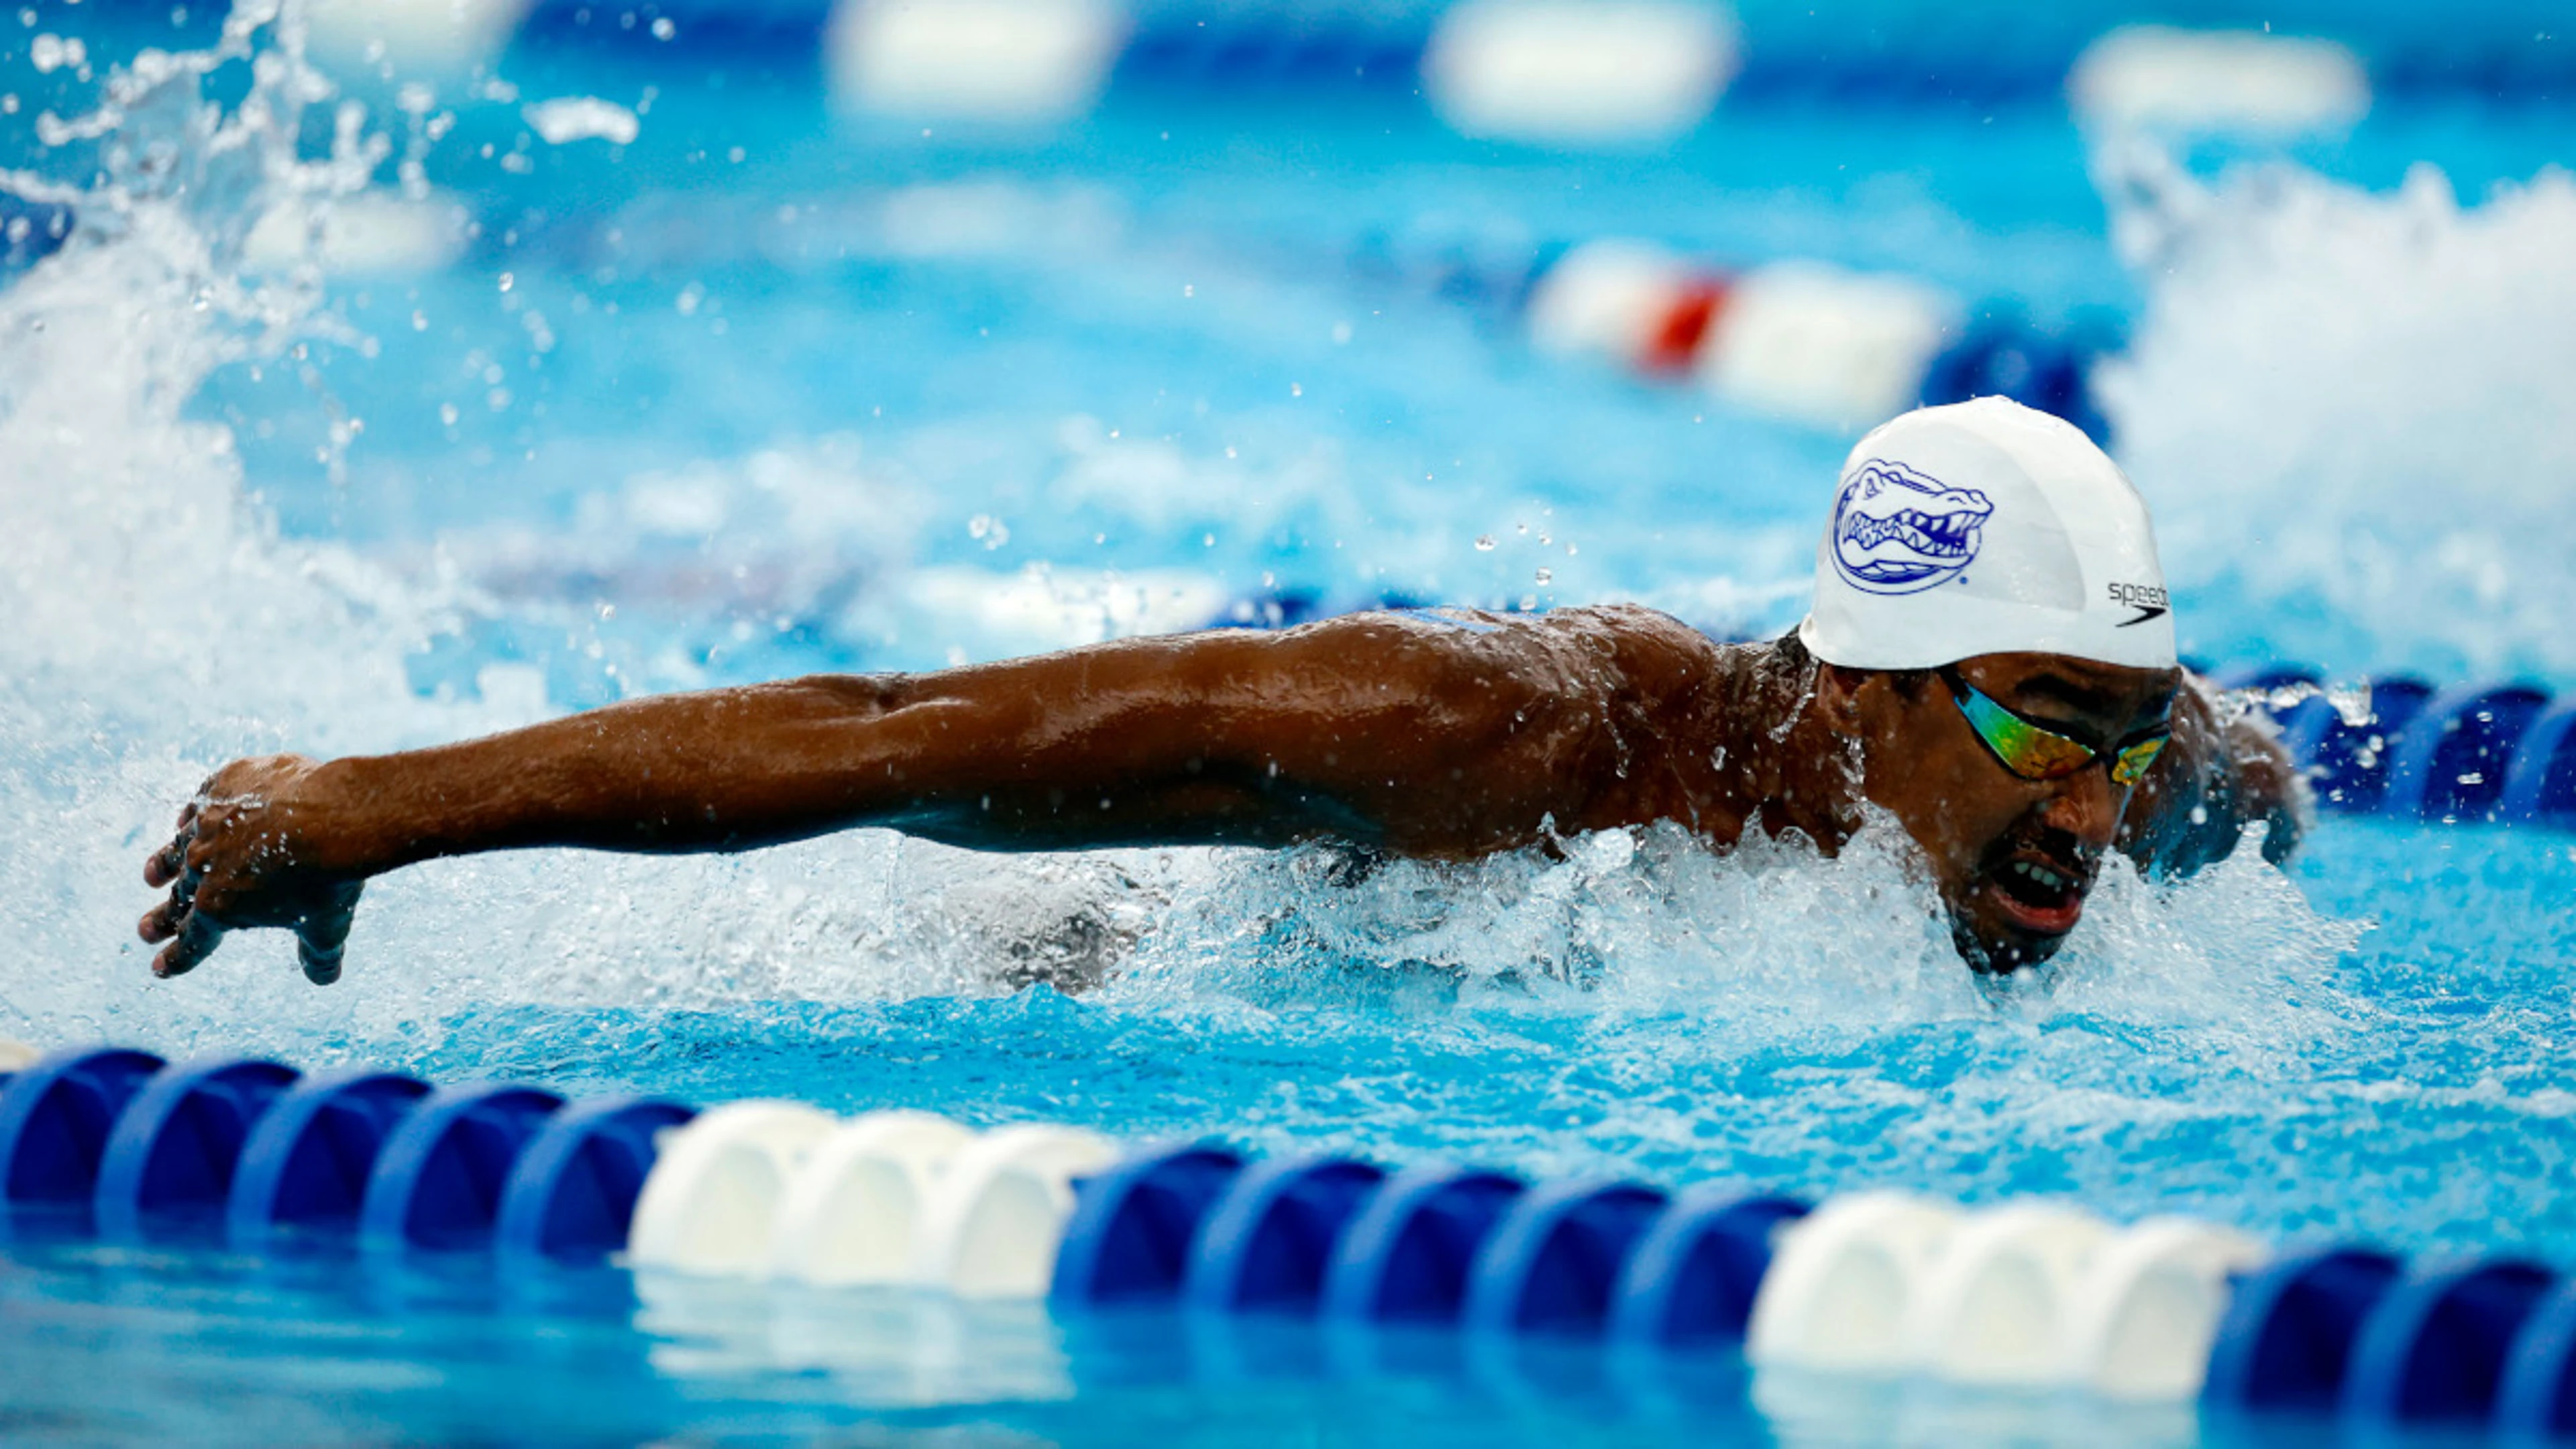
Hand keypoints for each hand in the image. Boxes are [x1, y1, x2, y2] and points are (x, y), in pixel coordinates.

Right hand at [139, 755, 366, 983]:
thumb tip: (325, 978)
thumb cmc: (332, 876)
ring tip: (153, 876)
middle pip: (179, 898)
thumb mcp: (327, 926)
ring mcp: (210, 824)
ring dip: (165, 864)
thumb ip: (319, 955)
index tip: (160, 969)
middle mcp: (204, 867)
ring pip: (180, 849)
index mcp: (221, 908)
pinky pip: (202, 803)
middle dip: (163, 918)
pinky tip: (187, 821)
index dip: (177, 958)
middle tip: (147, 930)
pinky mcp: (224, 787)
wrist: (337, 814)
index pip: (193, 941)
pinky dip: (193, 815)